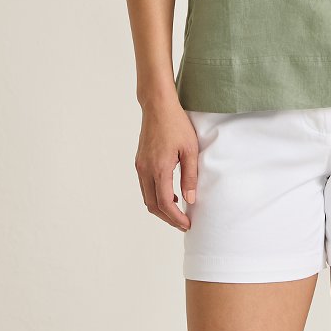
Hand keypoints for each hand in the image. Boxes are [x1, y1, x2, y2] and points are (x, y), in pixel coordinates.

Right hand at [135, 99, 198, 230]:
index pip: (165, 203)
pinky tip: (169, 193)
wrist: (158, 106)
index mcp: (159, 168)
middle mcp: (145, 170)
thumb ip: (190, 176)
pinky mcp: (139, 161)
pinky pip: (145, 186)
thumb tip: (190, 200)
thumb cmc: (177, 124)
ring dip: (160, 208)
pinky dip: (155, 195)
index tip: (187, 224)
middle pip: (152, 205)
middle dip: (167, 218)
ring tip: (178, 211)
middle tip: (183, 222)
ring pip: (146, 197)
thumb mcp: (190, 149)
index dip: (176, 217)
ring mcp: (140, 166)